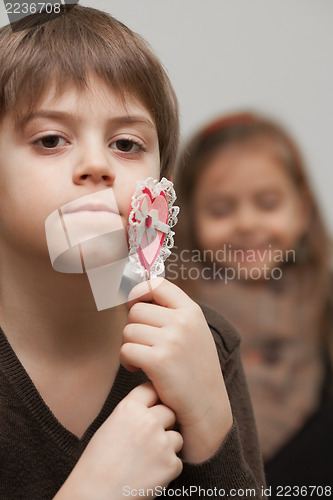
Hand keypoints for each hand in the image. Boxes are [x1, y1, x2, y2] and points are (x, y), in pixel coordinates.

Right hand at [54, 382, 182, 499]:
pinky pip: (177, 460)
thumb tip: (154, 404)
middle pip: (169, 411)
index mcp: (129, 408)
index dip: (153, 398)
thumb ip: (133, 412)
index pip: (151, 389)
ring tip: (145, 460)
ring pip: (176, 436)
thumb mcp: (110, 426)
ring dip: (167, 446)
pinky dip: (167, 469)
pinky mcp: (171, 464)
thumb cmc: (97, 464)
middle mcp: (148, 421)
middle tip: (148, 440)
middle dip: (163, 423)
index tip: (152, 406)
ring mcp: (161, 442)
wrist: (95, 497)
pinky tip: (148, 474)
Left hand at [120, 278, 232, 462]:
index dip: (139, 292)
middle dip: (133, 328)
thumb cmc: (194, 369)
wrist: (207, 406)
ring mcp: (172, 340)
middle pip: (136, 310)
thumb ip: (172, 313)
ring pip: (128, 331)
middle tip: (142, 345)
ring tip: (141, 359)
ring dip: (129, 346)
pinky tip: (137, 369)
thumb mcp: (193, 333)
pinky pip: (126, 350)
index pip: (157, 284)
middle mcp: (183, 321)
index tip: (133, 305)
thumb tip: (136, 298)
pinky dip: (127, 361)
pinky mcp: (159, 361)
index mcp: (192, 311)